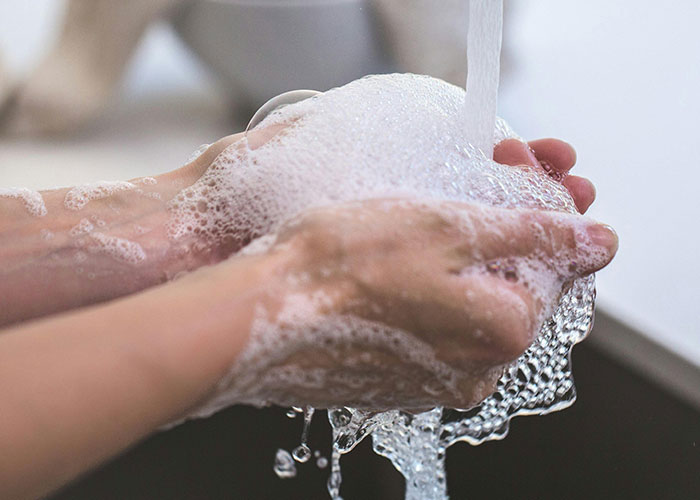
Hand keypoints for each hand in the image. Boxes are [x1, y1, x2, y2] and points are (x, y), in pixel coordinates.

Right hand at [220, 195, 616, 410]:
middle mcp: (475, 370)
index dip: (533, 208)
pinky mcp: (393, 380)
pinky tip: (388, 263)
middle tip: (466, 183)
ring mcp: (431, 381)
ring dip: (456, 260)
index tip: (509, 169)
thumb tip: (599, 240)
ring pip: (465, 307)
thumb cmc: (343, 265)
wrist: (258, 315)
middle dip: (496, 230)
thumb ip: (534, 232)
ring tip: (416, 219)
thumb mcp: (450, 226)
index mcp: (502, 332)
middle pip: (509, 287)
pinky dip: (421, 292)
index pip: (551, 266)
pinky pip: (428, 329)